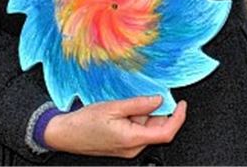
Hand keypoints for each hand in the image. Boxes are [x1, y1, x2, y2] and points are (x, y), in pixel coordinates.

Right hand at [43, 95, 186, 158]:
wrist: (65, 134)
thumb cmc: (84, 123)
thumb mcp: (113, 106)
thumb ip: (138, 104)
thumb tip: (158, 100)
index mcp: (133, 139)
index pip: (166, 132)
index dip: (178, 118)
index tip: (181, 105)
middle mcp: (133, 147)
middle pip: (156, 129)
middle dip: (154, 112)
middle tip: (143, 97)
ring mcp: (128, 148)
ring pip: (146, 129)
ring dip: (142, 114)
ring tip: (124, 105)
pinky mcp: (123, 145)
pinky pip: (137, 131)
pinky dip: (135, 118)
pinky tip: (122, 111)